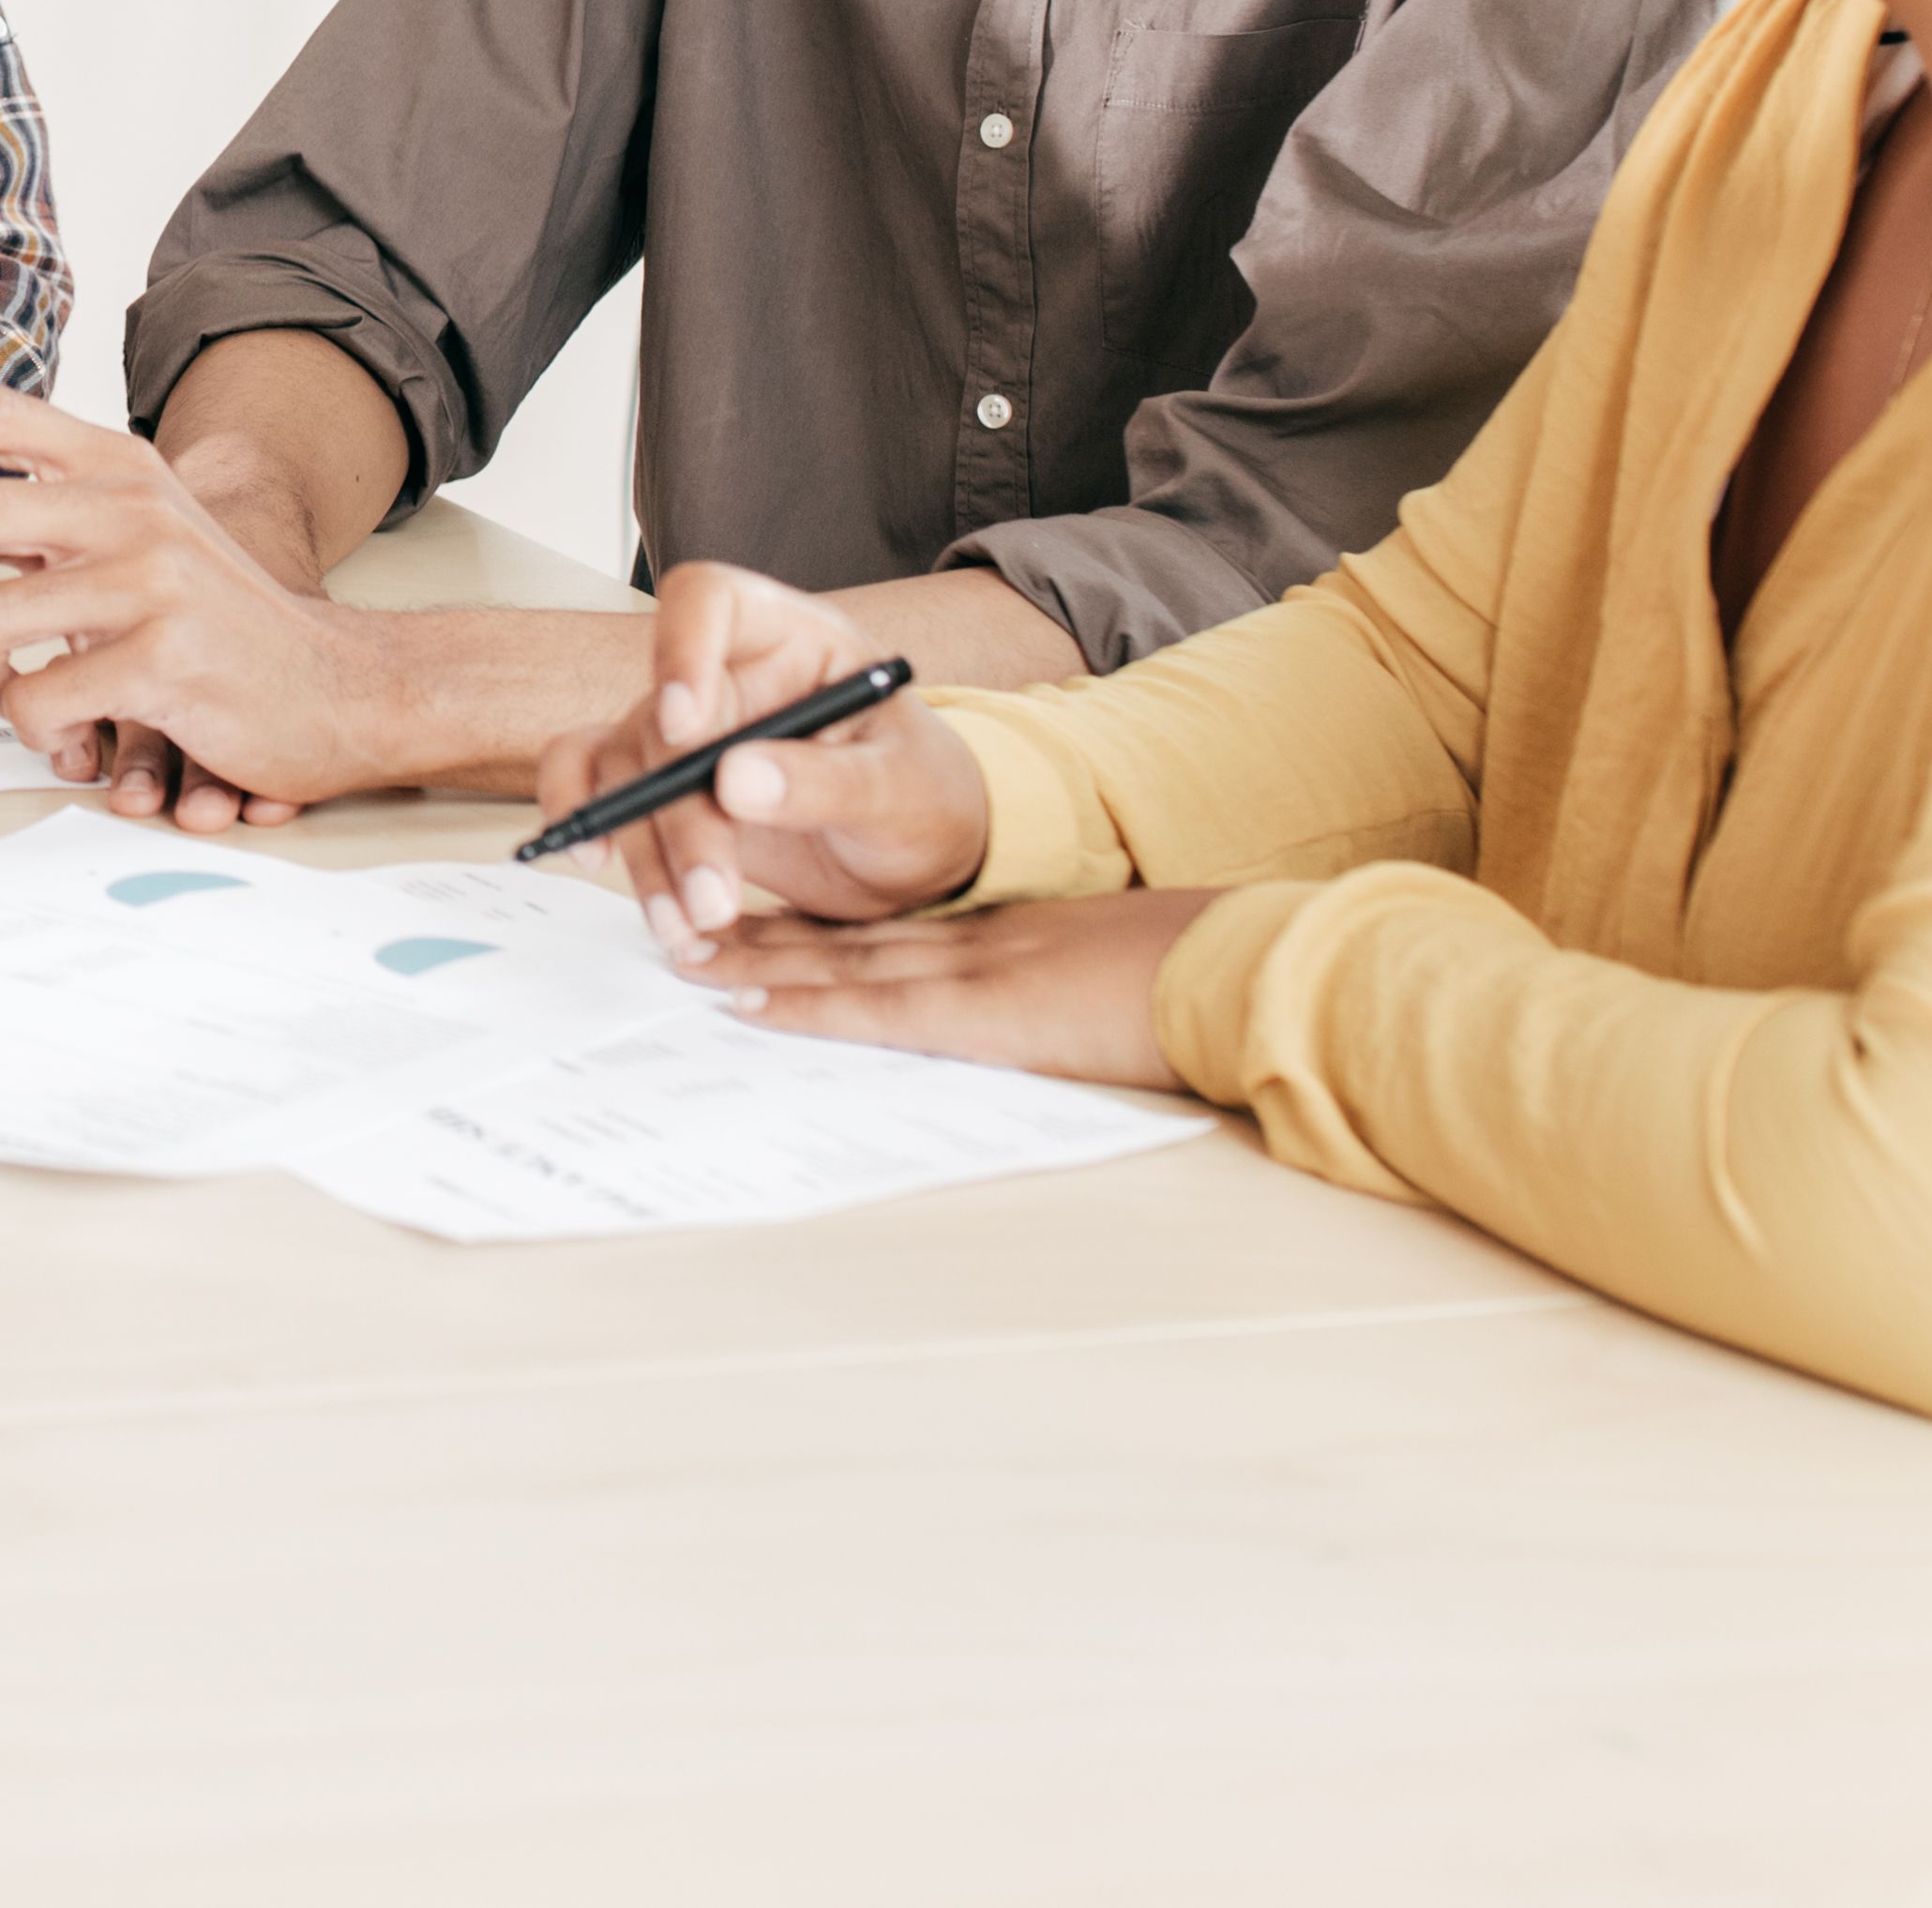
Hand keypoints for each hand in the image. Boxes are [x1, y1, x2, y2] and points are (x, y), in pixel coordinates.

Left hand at [0, 388, 515, 814]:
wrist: (343, 687)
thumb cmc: (222, 621)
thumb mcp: (141, 533)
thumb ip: (52, 513)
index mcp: (119, 463)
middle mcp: (132, 505)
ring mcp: (150, 580)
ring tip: (26, 700)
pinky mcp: (163, 661)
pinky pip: (38, 700)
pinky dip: (38, 730)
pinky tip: (80, 737)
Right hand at [537, 563, 988, 951]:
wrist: (912, 854)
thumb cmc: (922, 796)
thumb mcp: (901, 790)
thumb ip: (827, 782)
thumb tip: (735, 780)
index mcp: (790, 641)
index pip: (708, 602)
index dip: (682, 650)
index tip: (687, 727)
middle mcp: (723, 674)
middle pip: (660, 721)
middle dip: (678, 819)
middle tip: (714, 898)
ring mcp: (682, 732)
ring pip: (621, 771)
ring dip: (643, 854)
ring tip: (687, 927)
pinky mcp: (659, 787)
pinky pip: (594, 788)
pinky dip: (587, 826)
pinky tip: (595, 864)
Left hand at [692, 888, 1220, 1094]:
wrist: (1244, 971)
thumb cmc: (1211, 979)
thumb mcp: (1131, 977)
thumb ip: (1081, 986)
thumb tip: (1076, 1011)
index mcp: (1017, 936)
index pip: (900, 928)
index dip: (828, 926)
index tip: (766, 921)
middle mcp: (979, 943)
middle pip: (850, 935)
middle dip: (766, 934)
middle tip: (688, 927)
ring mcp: (973, 971)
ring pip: (840, 961)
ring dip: (758, 962)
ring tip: (686, 959)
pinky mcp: (978, 1011)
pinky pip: (869, 1006)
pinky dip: (800, 1003)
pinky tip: (743, 1003)